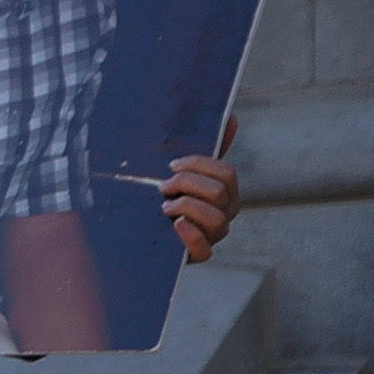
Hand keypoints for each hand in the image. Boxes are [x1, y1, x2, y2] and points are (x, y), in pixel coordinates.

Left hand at [164, 130, 238, 264]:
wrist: (141, 232)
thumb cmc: (167, 195)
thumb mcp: (182, 172)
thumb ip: (205, 150)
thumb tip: (232, 118)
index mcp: (225, 191)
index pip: (226, 173)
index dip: (199, 165)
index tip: (172, 165)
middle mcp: (225, 213)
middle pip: (220, 192)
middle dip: (187, 184)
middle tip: (163, 187)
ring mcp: (214, 235)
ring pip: (216, 219)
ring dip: (186, 208)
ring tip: (164, 207)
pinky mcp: (198, 255)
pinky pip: (204, 250)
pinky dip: (190, 236)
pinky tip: (175, 225)